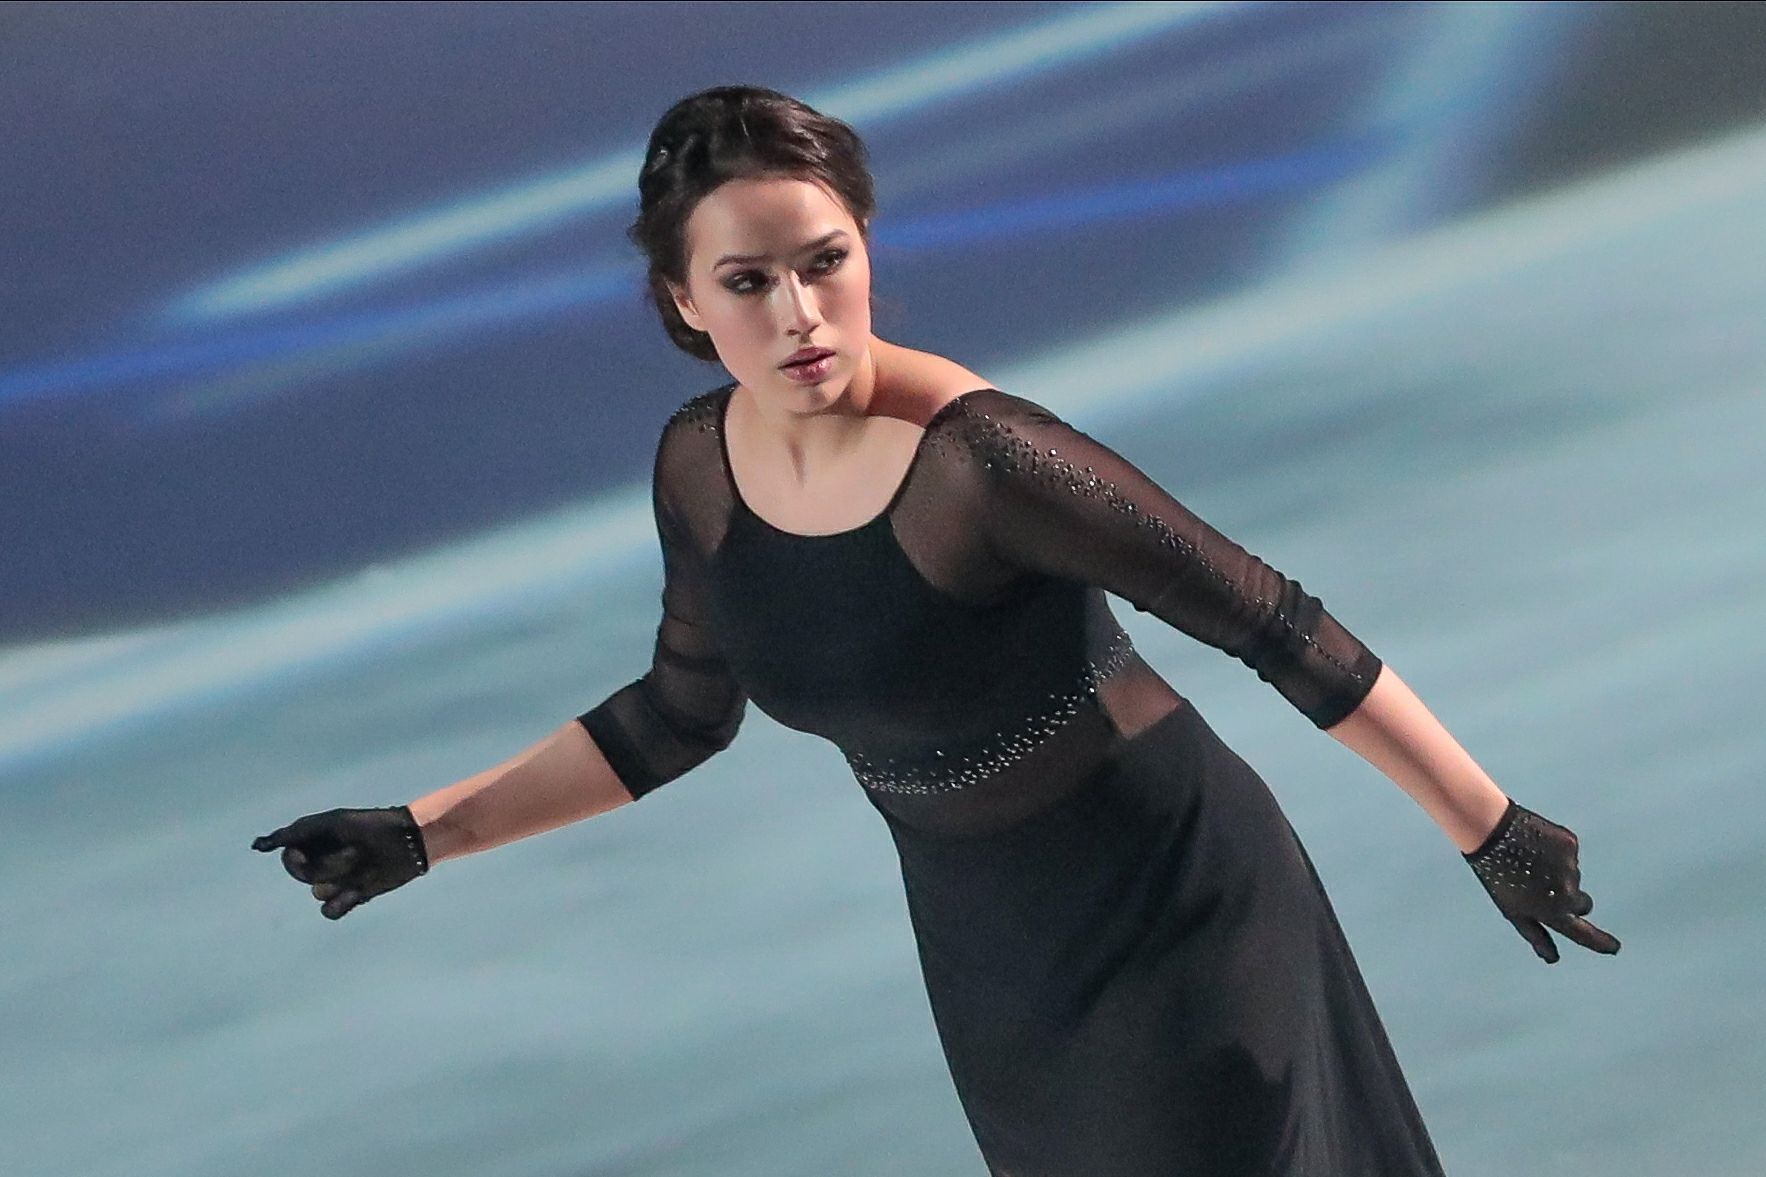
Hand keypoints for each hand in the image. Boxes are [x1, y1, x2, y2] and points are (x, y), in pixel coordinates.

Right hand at [251, 806, 428, 919]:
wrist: (409, 840)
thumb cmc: (372, 825)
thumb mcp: (333, 823)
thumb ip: (297, 832)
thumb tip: (258, 846)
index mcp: (315, 842)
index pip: (289, 860)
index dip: (296, 860)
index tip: (307, 853)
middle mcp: (323, 862)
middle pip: (303, 877)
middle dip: (325, 867)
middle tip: (354, 852)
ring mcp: (337, 881)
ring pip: (318, 893)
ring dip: (340, 879)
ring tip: (364, 864)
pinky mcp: (352, 898)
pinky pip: (329, 912)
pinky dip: (340, 903)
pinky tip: (358, 891)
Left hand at [1463, 798, 1620, 963]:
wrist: (1490, 832)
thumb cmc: (1497, 876)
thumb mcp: (1513, 910)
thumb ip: (1535, 935)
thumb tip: (1551, 959)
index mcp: (1553, 912)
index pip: (1584, 933)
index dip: (1601, 942)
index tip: (1614, 948)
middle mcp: (1567, 893)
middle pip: (1583, 904)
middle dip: (1572, 900)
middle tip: (1544, 888)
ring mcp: (1571, 867)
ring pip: (1572, 875)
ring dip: (1556, 871)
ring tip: (1528, 860)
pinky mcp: (1571, 845)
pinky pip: (1568, 852)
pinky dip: (1555, 850)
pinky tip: (1534, 843)